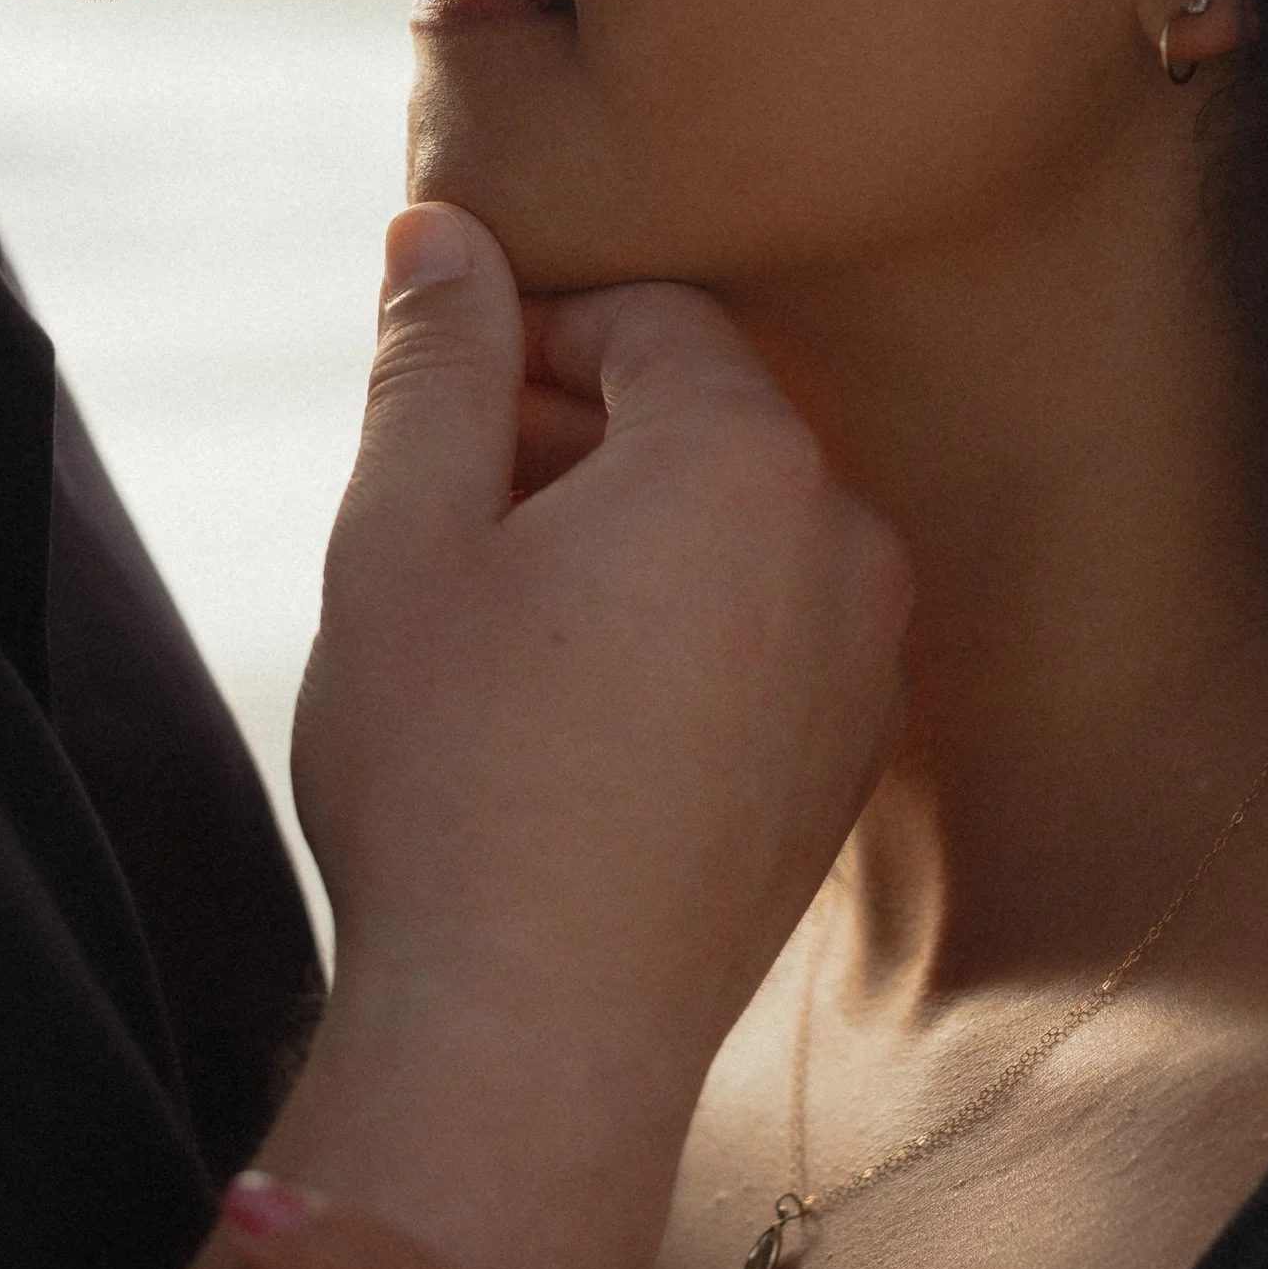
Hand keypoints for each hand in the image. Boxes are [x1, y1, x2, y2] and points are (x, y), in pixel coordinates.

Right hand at [275, 204, 910, 1268]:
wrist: (535, 1037)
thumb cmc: (450, 773)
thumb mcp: (402, 534)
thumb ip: (430, 357)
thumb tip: (440, 231)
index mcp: (745, 458)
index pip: (646, 318)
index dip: (524, 334)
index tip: (431, 400)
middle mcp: (846, 543)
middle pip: (701, 418)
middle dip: (568, 431)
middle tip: (438, 515)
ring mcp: (866, 664)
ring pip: (734, 530)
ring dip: (621, 533)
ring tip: (494, 623)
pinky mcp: (848, 764)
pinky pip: (765, 634)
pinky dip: (675, 628)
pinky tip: (566, 715)